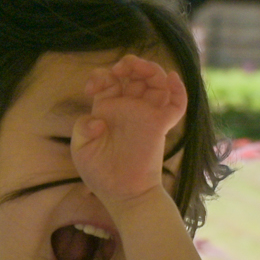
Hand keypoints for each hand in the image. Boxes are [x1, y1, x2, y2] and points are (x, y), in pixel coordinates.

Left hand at [71, 54, 185, 207]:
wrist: (122, 194)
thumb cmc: (99, 173)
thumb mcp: (81, 149)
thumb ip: (82, 129)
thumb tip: (98, 119)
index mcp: (107, 109)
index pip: (108, 81)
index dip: (101, 76)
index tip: (93, 87)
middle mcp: (128, 108)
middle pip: (134, 76)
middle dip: (128, 65)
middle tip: (120, 69)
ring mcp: (145, 115)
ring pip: (155, 82)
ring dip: (150, 69)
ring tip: (139, 68)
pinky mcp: (160, 125)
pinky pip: (175, 104)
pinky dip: (178, 89)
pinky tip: (171, 78)